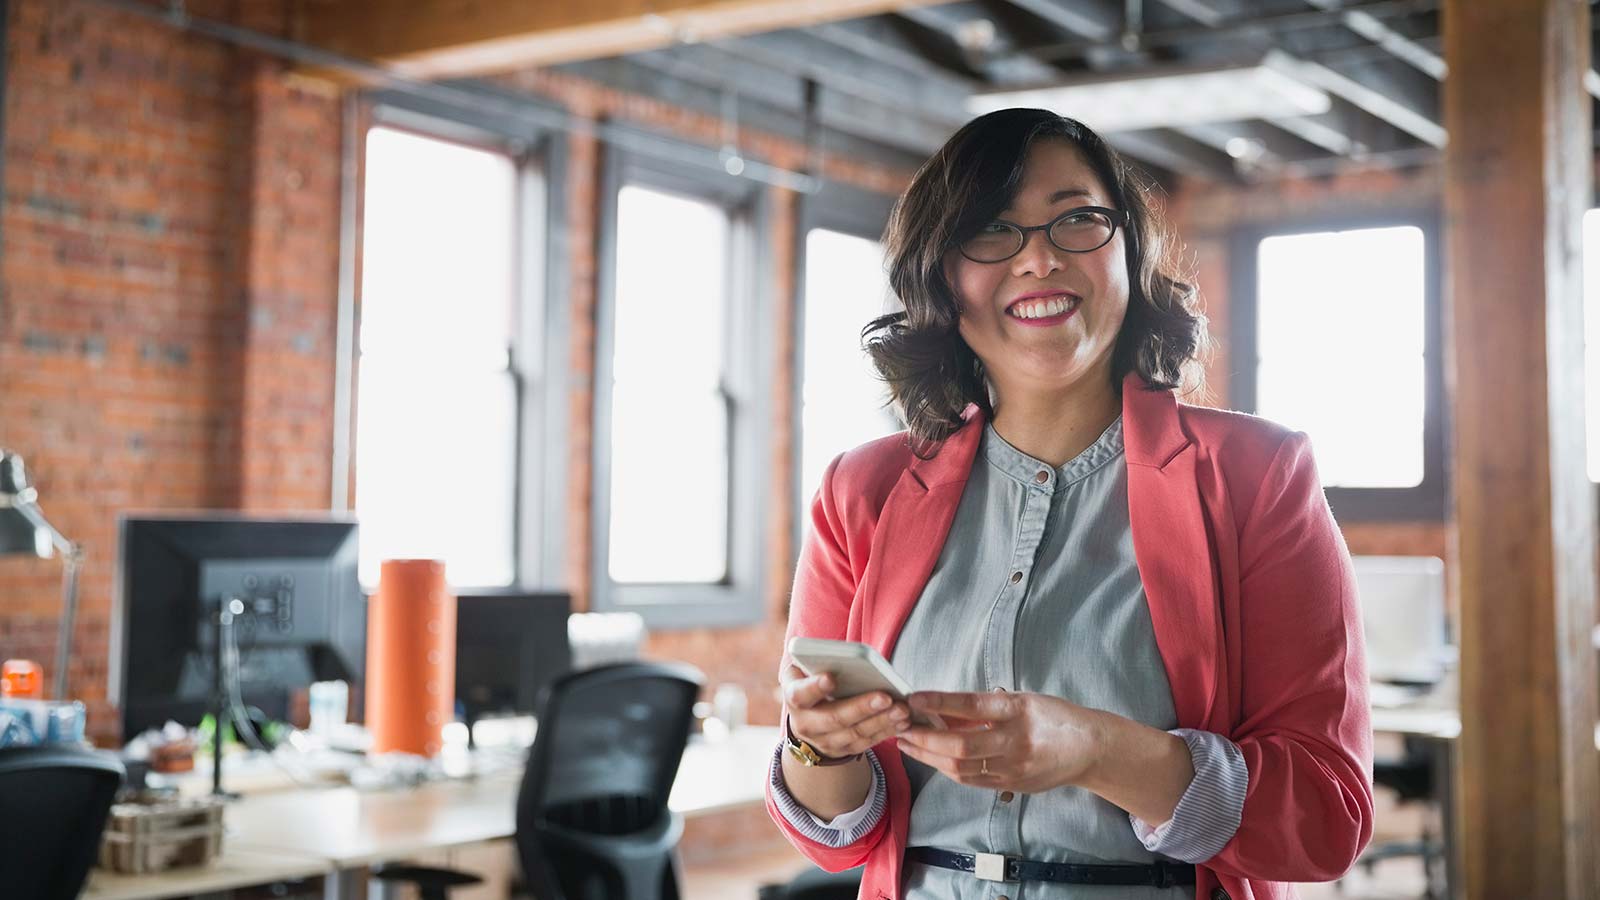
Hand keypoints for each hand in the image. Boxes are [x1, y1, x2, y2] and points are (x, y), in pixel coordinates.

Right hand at [780, 664, 912, 758]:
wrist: (808, 719)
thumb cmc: (812, 684)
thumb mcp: (805, 671)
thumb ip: (818, 662)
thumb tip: (848, 657)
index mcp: (795, 698)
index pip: (800, 694)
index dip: (814, 687)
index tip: (830, 678)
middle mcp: (806, 724)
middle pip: (834, 718)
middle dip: (861, 708)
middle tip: (885, 697)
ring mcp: (825, 742)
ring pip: (855, 734)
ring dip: (881, 722)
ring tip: (902, 709)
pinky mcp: (844, 751)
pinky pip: (867, 743)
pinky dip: (887, 732)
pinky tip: (903, 722)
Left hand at [895, 690, 1107, 793]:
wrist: (1090, 749)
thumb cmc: (1055, 718)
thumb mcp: (1023, 700)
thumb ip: (984, 706)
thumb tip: (942, 707)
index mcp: (1019, 710)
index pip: (972, 705)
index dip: (939, 702)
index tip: (914, 697)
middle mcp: (1016, 741)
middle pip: (960, 745)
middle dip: (924, 738)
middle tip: (901, 728)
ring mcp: (1014, 768)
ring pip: (960, 767)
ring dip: (929, 757)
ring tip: (908, 744)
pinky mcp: (1011, 785)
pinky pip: (971, 780)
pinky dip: (948, 769)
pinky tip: (933, 759)